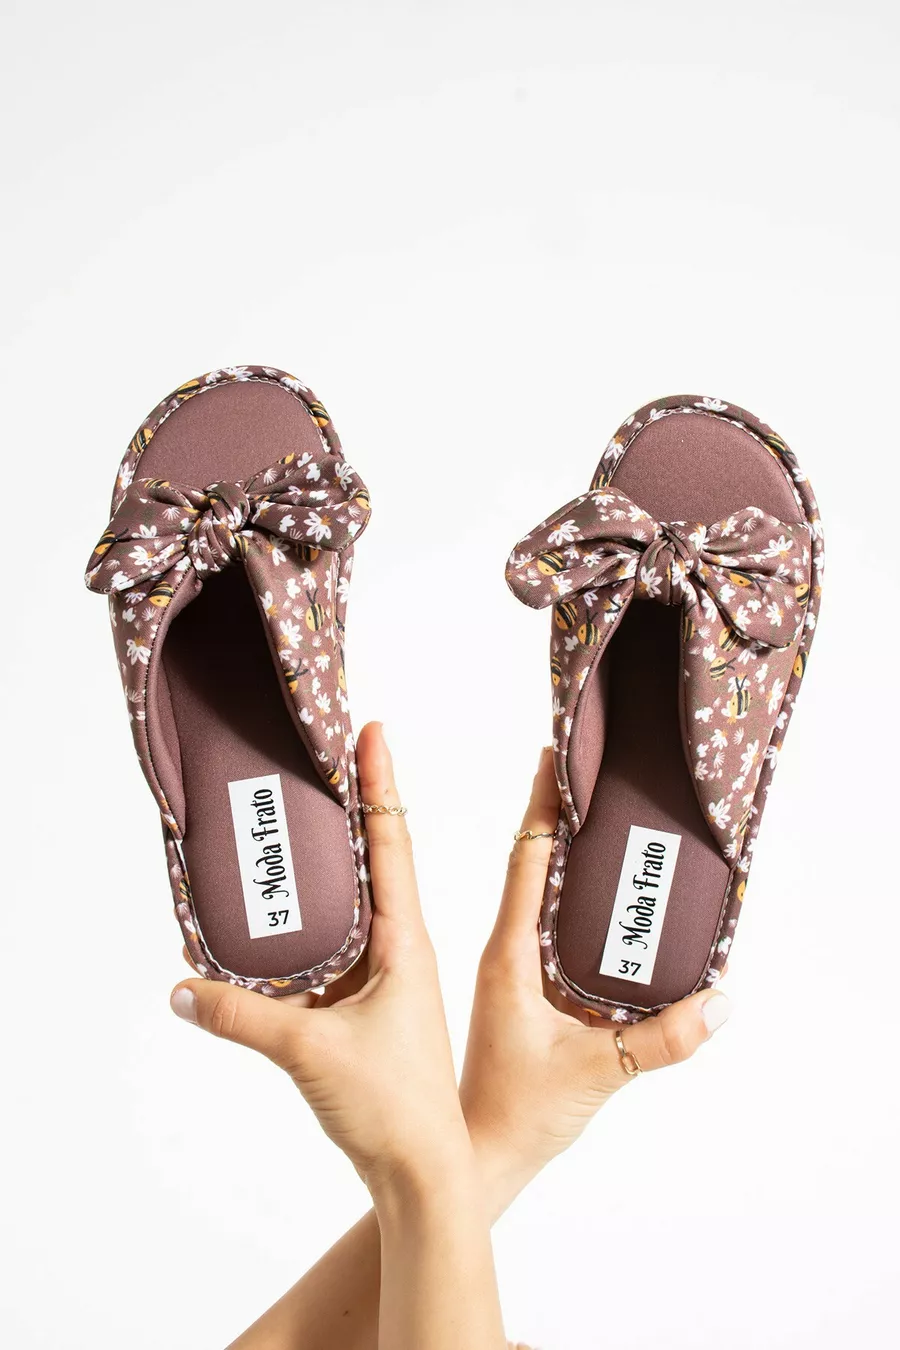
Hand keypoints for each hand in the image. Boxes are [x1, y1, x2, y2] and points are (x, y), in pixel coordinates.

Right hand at [170, 722, 469, 1193]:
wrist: (423, 1172)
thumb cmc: (392, 1105)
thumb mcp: (309, 1050)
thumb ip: (240, 1015)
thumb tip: (181, 986)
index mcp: (405, 943)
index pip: (393, 844)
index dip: (381, 785)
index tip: (373, 732)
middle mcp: (398, 952)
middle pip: (372, 865)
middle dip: (351, 811)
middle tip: (322, 762)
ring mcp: (384, 982)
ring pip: (350, 912)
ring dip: (326, 876)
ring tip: (291, 834)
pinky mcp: (365, 1014)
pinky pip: (332, 959)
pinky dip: (305, 941)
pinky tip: (270, 937)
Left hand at [459, 748, 730, 1210]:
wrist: (481, 1154)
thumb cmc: (518, 1113)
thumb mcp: (595, 1071)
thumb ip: (660, 1041)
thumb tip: (720, 1002)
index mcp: (509, 954)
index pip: (526, 861)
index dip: (541, 807)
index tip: (553, 754)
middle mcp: (507, 951)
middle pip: (531, 865)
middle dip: (555, 814)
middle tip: (585, 765)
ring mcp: (514, 971)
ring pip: (538, 895)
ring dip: (562, 854)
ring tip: (595, 810)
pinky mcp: (525, 992)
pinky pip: (548, 928)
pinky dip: (569, 899)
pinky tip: (600, 895)